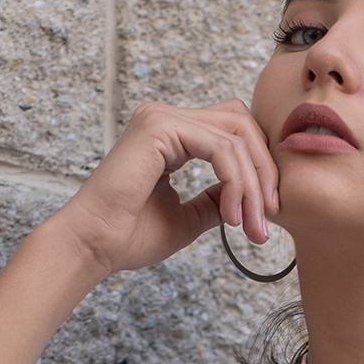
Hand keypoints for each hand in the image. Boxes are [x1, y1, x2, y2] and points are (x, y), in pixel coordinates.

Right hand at [50, 99, 280, 280]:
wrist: (94, 245)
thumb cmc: (129, 236)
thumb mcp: (189, 216)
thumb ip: (216, 199)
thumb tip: (246, 195)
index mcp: (171, 135)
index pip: (232, 132)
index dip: (258, 167)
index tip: (267, 213)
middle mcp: (166, 119)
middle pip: (241, 124)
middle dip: (264, 171)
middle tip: (270, 217)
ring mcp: (162, 118)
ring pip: (235, 136)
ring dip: (253, 184)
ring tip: (252, 225)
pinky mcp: (160, 128)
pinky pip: (219, 147)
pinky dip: (235, 182)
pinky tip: (233, 216)